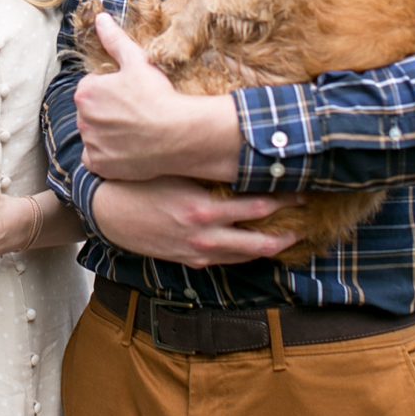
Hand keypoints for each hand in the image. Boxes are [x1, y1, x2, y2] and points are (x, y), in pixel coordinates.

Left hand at [74, 13, 240, 181]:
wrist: (178, 133)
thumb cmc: (159, 95)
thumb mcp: (138, 62)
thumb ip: (115, 40)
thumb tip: (100, 18)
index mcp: (86, 92)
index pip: (92, 89)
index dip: (112, 91)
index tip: (131, 95)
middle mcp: (81, 118)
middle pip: (91, 113)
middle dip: (107, 112)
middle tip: (136, 113)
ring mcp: (90, 144)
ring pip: (95, 135)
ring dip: (108, 134)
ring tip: (135, 131)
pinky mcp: (99, 165)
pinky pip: (97, 159)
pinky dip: (109, 156)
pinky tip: (129, 149)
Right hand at [91, 176, 298, 267]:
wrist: (108, 211)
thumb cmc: (143, 183)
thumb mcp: (177, 171)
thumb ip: (209, 169)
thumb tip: (242, 154)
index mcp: (204, 210)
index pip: (259, 206)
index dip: (285, 200)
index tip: (303, 191)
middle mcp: (205, 236)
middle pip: (260, 241)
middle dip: (288, 233)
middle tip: (306, 222)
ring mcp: (197, 252)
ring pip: (245, 256)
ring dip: (269, 247)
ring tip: (289, 236)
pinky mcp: (189, 261)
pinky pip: (226, 261)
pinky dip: (245, 254)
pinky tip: (256, 245)